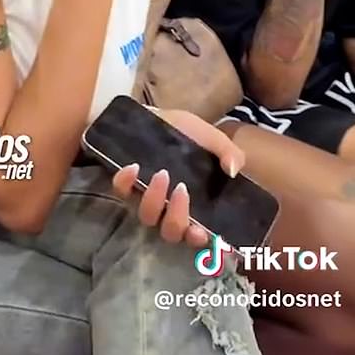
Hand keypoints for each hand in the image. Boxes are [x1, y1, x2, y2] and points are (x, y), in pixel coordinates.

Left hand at [111, 108, 244, 246]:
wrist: (160, 115)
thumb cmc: (189, 134)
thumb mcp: (212, 139)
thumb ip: (228, 152)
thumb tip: (233, 169)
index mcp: (195, 206)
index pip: (196, 236)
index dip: (197, 240)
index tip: (200, 232)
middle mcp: (169, 210)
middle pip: (170, 232)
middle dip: (176, 216)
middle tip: (182, 189)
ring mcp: (146, 200)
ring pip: (146, 216)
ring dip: (154, 200)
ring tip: (162, 174)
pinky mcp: (126, 186)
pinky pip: (121, 193)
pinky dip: (125, 183)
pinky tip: (134, 167)